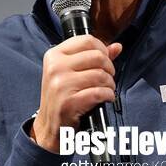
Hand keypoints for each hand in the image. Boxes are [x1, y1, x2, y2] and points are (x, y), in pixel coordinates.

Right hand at [32, 35, 121, 152]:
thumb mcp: (70, 72)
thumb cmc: (62, 96)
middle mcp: (55, 67)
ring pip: (100, 75)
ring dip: (110, 83)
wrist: (48, 125)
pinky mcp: (68, 102)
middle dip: (110, 68)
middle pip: (97, 56)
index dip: (102, 49)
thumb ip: (93, 57)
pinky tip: (106, 97)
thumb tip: (117, 47)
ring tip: (107, 88)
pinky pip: (99, 92)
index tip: (104, 59)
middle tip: (108, 76)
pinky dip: (108, 95)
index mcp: (54, 55)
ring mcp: (60, 85)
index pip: (86, 40)